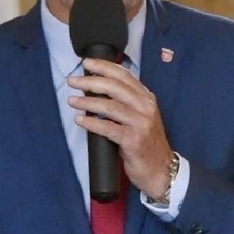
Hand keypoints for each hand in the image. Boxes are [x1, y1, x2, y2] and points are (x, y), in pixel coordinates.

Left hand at [66, 61, 175, 200]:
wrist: (160, 170)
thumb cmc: (146, 143)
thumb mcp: (141, 117)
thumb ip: (126, 102)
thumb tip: (98, 88)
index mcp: (147, 98)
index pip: (124, 75)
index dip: (104, 67)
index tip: (86, 63)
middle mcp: (146, 108)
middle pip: (115, 87)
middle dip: (91, 81)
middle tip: (73, 82)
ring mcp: (141, 124)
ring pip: (110, 106)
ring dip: (88, 102)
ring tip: (72, 101)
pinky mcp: (133, 140)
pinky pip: (108, 128)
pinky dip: (92, 123)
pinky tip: (80, 120)